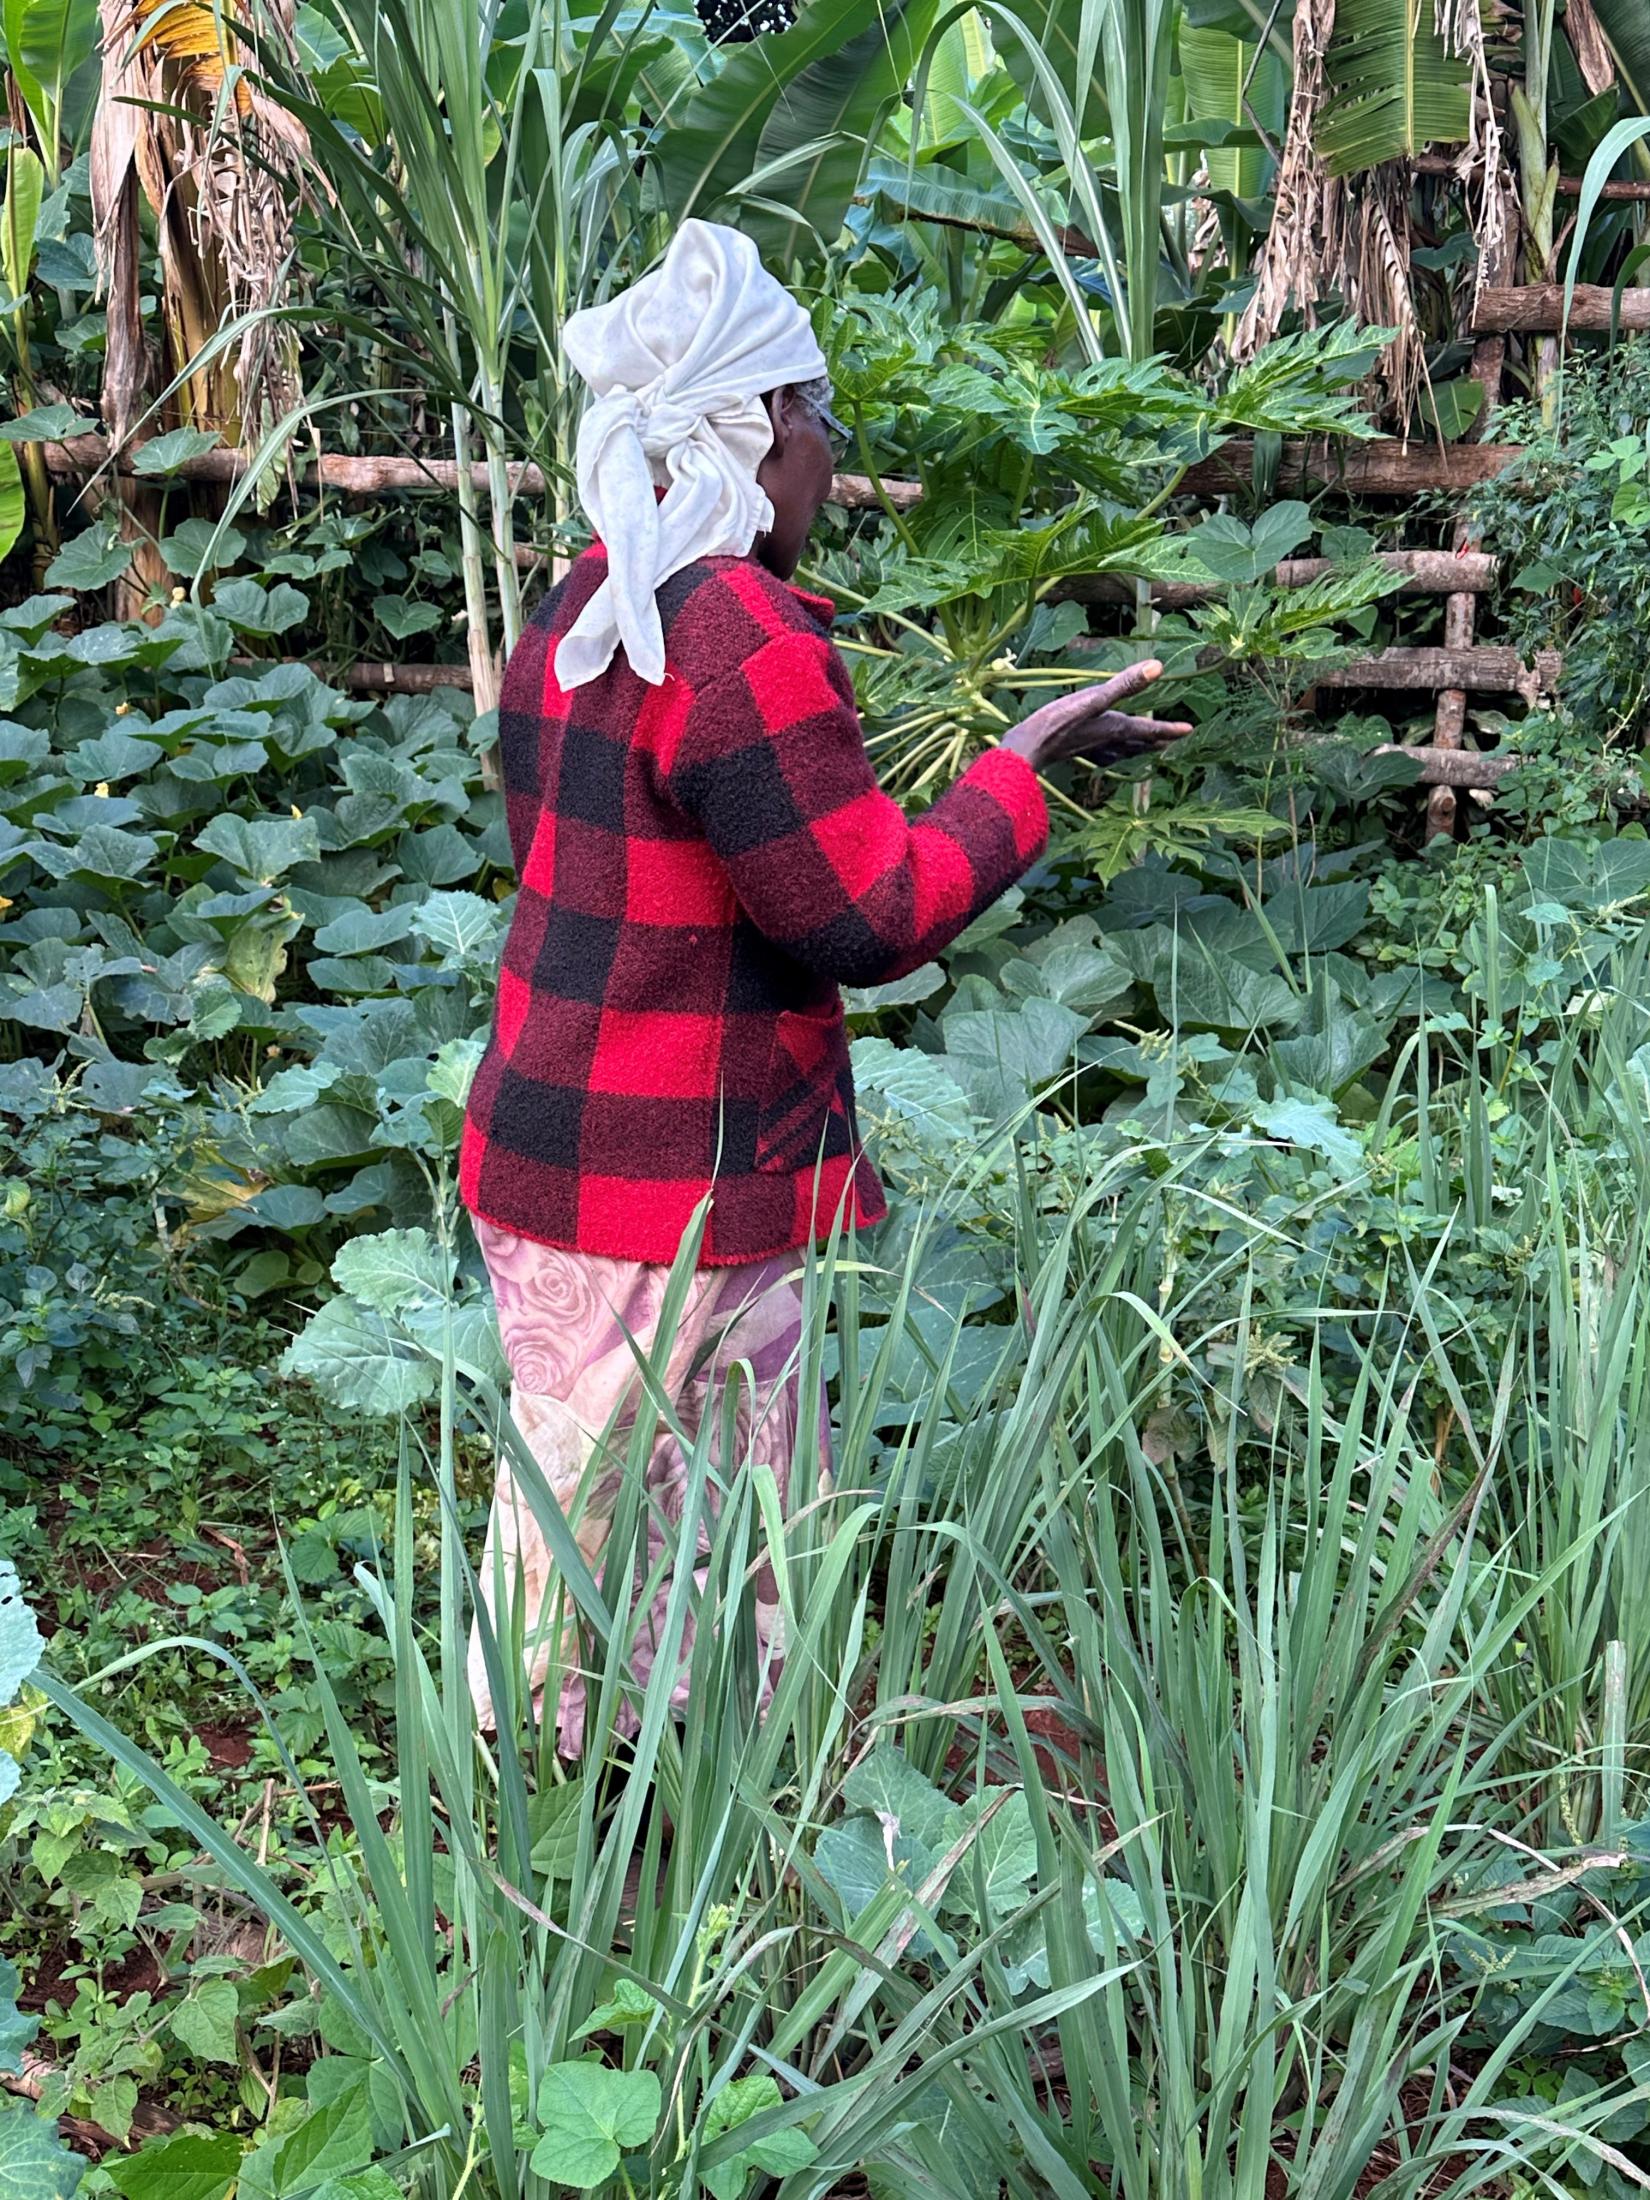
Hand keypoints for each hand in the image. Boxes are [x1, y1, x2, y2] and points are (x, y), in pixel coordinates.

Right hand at [1001, 660, 1192, 770]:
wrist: (1028, 748)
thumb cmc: (1059, 722)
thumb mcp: (1094, 698)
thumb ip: (1126, 684)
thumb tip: (1158, 667)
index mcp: (1116, 728)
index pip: (1150, 729)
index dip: (1170, 729)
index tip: (1188, 730)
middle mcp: (1109, 742)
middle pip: (1139, 744)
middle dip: (1156, 742)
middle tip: (1171, 740)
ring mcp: (1093, 750)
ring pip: (1123, 752)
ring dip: (1137, 750)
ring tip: (1146, 748)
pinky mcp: (1077, 752)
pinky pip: (1103, 755)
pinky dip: (1113, 754)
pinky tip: (1107, 753)